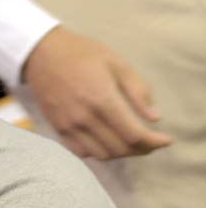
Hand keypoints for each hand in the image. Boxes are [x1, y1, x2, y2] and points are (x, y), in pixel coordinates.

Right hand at [21, 26, 170, 158]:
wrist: (41, 53)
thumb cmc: (82, 53)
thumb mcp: (117, 63)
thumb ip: (138, 91)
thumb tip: (154, 118)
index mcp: (103, 99)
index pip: (133, 135)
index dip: (154, 142)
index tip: (166, 140)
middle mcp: (85, 117)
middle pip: (120, 148)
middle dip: (142, 149)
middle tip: (151, 141)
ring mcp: (69, 125)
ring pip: (101, 154)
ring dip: (121, 153)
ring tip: (131, 143)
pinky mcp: (57, 128)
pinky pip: (81, 152)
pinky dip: (98, 152)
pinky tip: (107, 141)